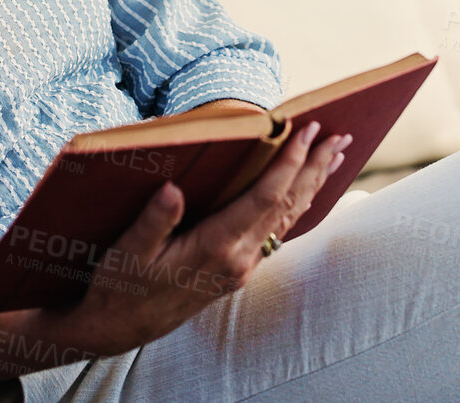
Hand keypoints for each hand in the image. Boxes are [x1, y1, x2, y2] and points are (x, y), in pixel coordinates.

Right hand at [57, 120, 352, 354]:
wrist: (119, 327)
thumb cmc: (120, 284)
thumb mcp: (127, 250)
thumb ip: (153, 221)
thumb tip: (172, 189)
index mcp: (214, 248)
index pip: (263, 198)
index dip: (288, 162)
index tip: (305, 131)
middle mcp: (238, 260)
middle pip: (287, 205)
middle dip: (315, 168)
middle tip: (340, 135)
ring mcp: (242, 267)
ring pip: (287, 219)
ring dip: (312, 185)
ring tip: (334, 155)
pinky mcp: (238, 270)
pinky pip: (276, 230)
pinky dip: (295, 203)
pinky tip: (304, 190)